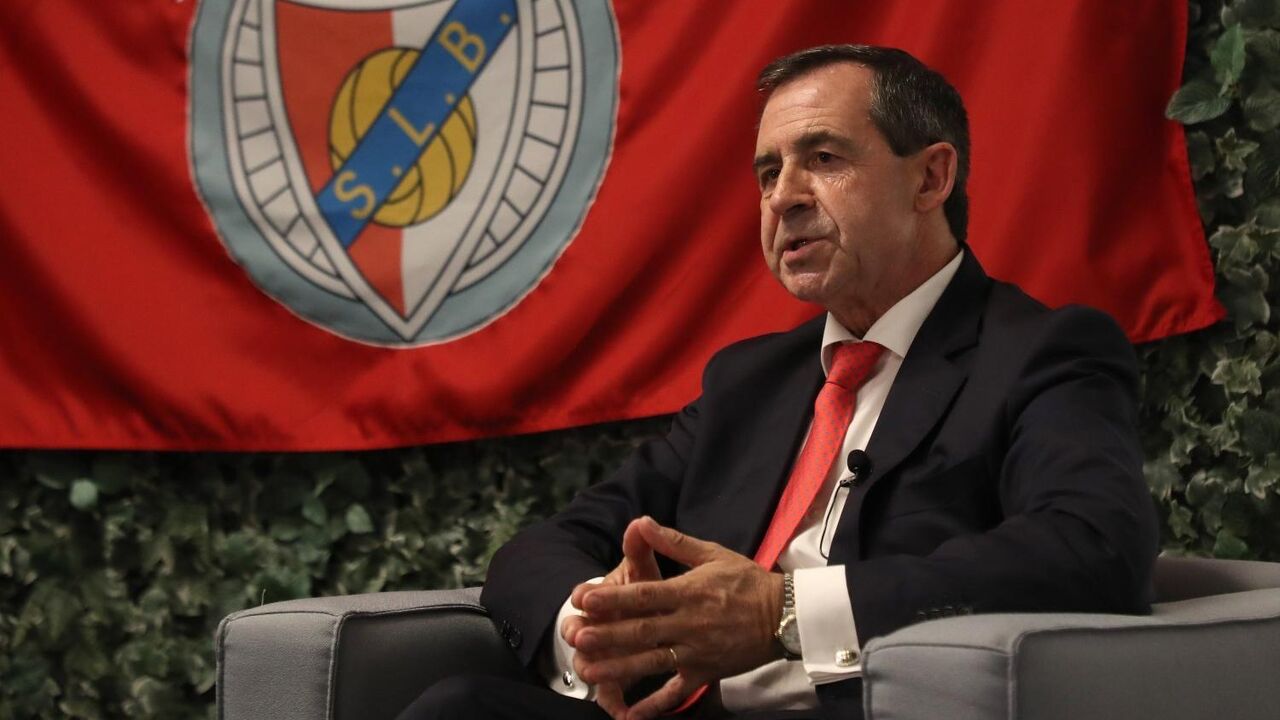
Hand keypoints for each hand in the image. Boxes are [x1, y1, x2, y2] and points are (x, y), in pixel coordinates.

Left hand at [573, 517, 783, 719]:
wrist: (784, 615)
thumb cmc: (747, 581)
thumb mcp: (711, 554)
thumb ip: (673, 542)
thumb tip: (641, 521)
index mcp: (688, 592)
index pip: (644, 595)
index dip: (613, 597)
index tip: (584, 598)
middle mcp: (689, 624)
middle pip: (642, 630)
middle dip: (607, 634)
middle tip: (576, 637)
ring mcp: (696, 652)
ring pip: (652, 662)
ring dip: (619, 668)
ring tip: (589, 671)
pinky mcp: (704, 673)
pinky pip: (676, 693)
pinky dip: (654, 706)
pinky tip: (630, 715)